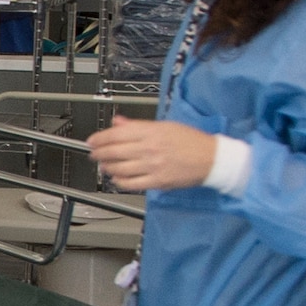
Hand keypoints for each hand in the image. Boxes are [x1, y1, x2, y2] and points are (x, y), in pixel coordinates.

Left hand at [86, 115, 216, 190]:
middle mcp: (150, 148)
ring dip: (107, 168)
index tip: (92, 141)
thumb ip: (138, 125)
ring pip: (119, 168)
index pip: (116, 134)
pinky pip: (131, 183)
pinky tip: (117, 179)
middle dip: (99, 154)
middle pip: (114, 151)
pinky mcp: (157, 181)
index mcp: (151, 132)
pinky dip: (119, 182)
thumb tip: (118, 122)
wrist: (212, 158)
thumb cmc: (191, 141)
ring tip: (104, 166)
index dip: (100, 139)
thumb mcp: (165, 125)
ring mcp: (153, 166)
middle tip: (94, 154)